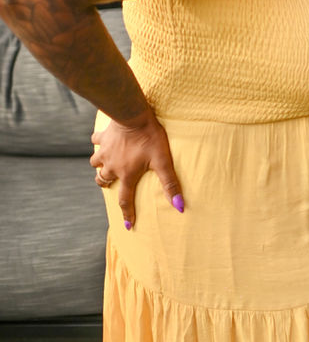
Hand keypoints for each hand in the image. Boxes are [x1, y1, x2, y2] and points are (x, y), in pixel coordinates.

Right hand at [90, 112, 183, 228]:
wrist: (132, 115)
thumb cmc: (149, 138)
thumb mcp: (163, 162)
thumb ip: (170, 184)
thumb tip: (179, 207)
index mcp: (126, 174)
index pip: (125, 200)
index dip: (127, 214)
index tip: (128, 226)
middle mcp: (112, 166)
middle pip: (103, 180)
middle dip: (106, 184)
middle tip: (112, 183)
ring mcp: (105, 151)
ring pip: (95, 163)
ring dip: (100, 165)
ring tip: (107, 163)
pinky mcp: (103, 137)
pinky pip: (96, 141)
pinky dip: (99, 143)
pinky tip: (105, 140)